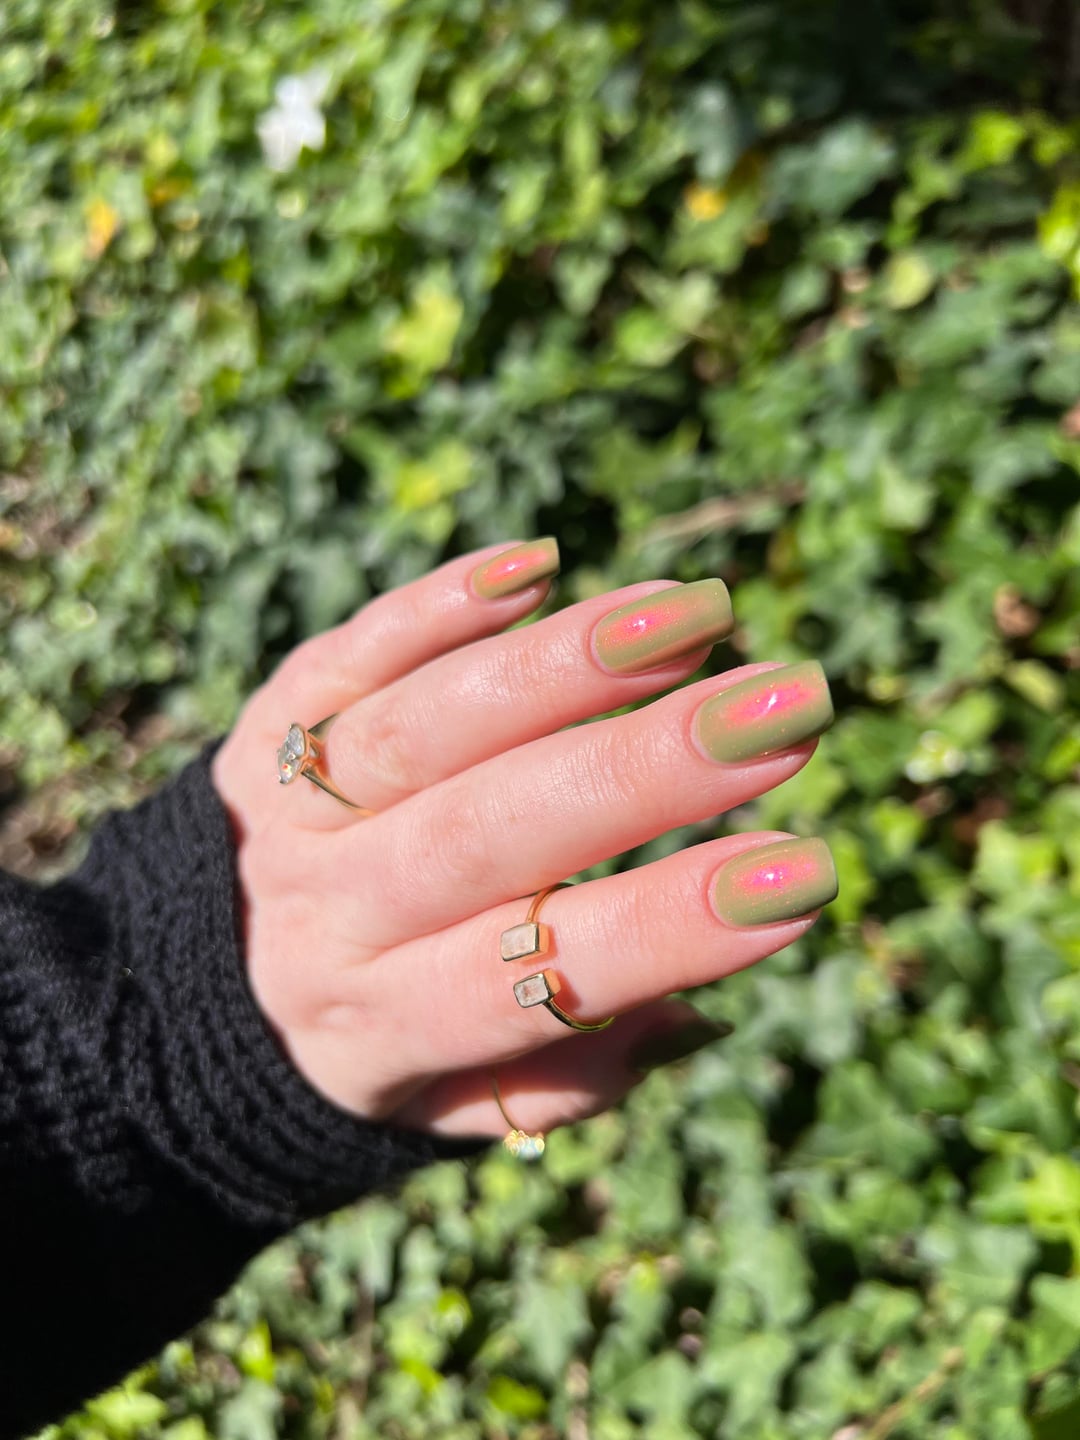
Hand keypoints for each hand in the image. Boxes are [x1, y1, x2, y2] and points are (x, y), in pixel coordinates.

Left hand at [212, 540, 835, 1139]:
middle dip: (643, 770)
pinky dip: (437, 606)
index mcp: (385, 1023)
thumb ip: (564, 1078)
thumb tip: (683, 1010)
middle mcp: (332, 910)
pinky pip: (347, 655)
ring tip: (692, 614)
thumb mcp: (451, 1104)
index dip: (666, 930)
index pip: (532, 980)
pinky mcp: (269, 720)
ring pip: (424, 727)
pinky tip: (538, 563)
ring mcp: (292, 806)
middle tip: (783, 706)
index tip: (804, 871)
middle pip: (487, 833)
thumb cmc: (379, 1038)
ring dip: (560, 666)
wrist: (187, 990)